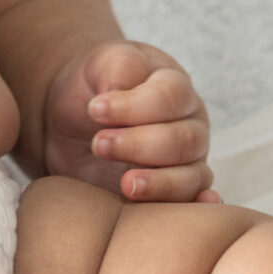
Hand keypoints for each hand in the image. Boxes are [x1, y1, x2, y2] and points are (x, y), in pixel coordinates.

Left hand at [43, 40, 218, 202]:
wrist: (75, 116)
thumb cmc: (94, 86)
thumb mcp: (100, 64)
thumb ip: (118, 65)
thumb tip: (120, 89)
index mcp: (174, 88)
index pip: (170, 96)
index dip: (134, 105)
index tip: (94, 109)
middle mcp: (189, 125)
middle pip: (184, 140)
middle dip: (139, 144)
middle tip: (99, 144)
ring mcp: (187, 161)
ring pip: (192, 176)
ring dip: (159, 182)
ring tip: (125, 184)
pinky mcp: (175, 191)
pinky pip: (194, 202)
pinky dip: (197, 207)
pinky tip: (188, 209)